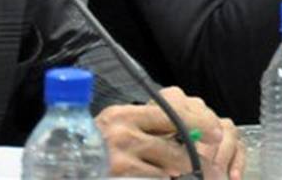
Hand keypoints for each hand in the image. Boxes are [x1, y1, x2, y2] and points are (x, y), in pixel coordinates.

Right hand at [94, 86, 243, 177]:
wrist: (65, 167)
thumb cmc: (96, 149)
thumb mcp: (118, 129)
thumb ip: (147, 126)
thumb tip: (189, 133)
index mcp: (125, 113)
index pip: (171, 110)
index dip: (198, 121)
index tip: (216, 131)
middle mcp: (123, 128)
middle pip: (175, 136)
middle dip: (197, 150)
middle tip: (211, 160)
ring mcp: (121, 152)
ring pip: (171, 160)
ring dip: (185, 169)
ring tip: (191, 172)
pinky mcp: (122, 172)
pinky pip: (158, 177)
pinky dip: (167, 179)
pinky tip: (170, 178)